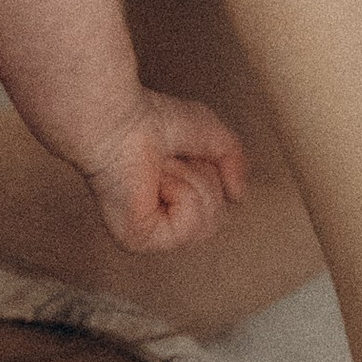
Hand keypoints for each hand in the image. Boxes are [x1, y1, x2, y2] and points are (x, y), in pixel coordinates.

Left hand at [79, 89, 247, 254]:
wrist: (124, 120)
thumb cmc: (153, 121)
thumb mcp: (212, 136)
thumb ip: (233, 162)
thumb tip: (237, 197)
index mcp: (169, 207)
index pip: (215, 213)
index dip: (210, 178)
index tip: (183, 155)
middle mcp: (157, 225)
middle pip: (214, 223)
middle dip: (204, 182)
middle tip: (173, 161)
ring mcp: (147, 237)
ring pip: (205, 226)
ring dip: (191, 184)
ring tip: (162, 169)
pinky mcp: (137, 240)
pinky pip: (188, 226)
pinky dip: (181, 192)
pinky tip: (156, 181)